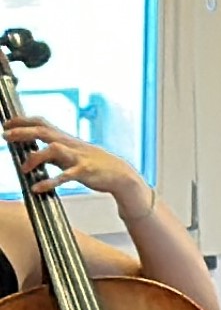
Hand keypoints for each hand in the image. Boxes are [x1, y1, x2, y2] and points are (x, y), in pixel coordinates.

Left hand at [4, 120, 156, 219]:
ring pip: (54, 149)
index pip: (42, 123)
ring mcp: (77, 157)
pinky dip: (50, 182)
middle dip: (23, 132)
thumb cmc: (93, 164)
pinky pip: (65, 176)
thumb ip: (51, 151)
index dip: (23, 121)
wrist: (120, 174)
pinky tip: (37, 188)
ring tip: (23, 168)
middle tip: (5, 135)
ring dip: (35, 157)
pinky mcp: (84, 172)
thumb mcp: (70, 153)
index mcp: (65, 139)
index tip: (7, 122)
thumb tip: (29, 151)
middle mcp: (70, 144)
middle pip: (44, 131)